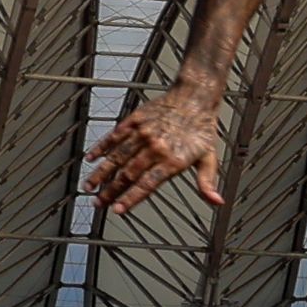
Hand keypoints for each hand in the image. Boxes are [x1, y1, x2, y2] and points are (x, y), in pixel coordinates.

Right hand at [88, 83, 227, 215]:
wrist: (195, 96)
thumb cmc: (202, 128)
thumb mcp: (209, 157)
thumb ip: (207, 182)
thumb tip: (216, 201)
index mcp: (172, 160)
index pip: (146, 184)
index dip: (130, 199)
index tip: (117, 210)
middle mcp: (155, 147)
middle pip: (128, 174)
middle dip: (110, 191)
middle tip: (98, 203)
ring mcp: (143, 133)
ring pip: (117, 156)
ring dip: (101, 173)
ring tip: (89, 186)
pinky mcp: (135, 120)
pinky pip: (114, 136)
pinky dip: (101, 147)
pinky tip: (91, 158)